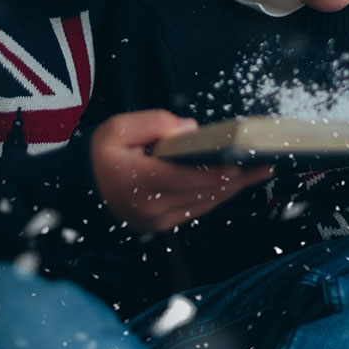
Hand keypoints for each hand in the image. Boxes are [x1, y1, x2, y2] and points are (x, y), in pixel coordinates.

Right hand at [90, 110, 273, 231]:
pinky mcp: (163, 225)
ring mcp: (159, 221)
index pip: (193, 178)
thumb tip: (190, 129)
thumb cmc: (101, 154)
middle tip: (267, 164)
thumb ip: (155, 123)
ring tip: (260, 171)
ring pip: (206, 204)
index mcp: (142, 181)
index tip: (248, 160)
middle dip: (238, 178)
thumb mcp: (119, 127)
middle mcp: (153, 208)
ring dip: (234, 189)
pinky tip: (235, 183)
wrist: (81, 188)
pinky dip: (218, 195)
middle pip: (206, 193)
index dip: (223, 170)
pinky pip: (198, 209)